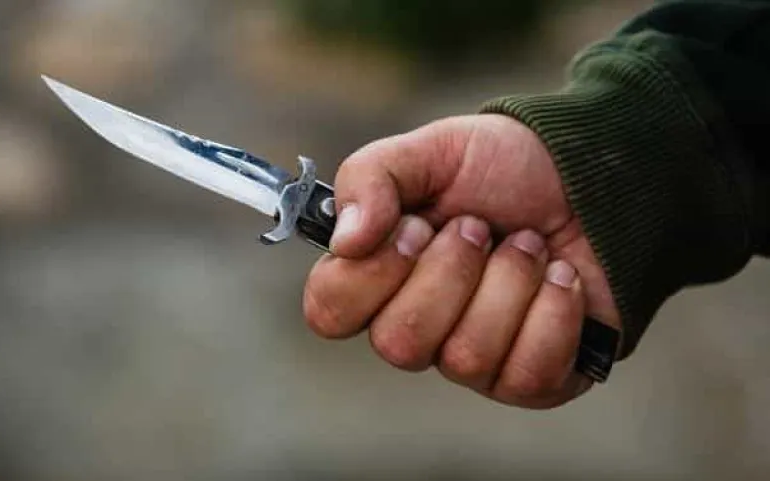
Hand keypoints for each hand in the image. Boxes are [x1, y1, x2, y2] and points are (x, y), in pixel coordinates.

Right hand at [303, 114, 621, 408]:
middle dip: (451, 271)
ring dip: (508, 281)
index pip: (330, 312)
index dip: (371, 274)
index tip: (416, 227)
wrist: (592, 177)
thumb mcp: (432, 150)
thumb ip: (371, 178)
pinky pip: (527, 374)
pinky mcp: (531, 378)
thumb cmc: (504, 168)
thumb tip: (345, 241)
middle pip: (399, 343)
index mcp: (380, 276)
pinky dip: (553, 309)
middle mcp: (418, 327)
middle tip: (478, 227)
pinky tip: (560, 277)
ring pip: (465, 357)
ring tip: (527, 244)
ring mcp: (473, 360)